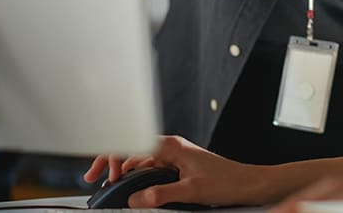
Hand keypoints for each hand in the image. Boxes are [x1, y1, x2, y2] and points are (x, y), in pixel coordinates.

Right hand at [83, 135, 267, 207]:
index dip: (111, 157)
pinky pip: (149, 169)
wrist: (250, 184)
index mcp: (172, 146)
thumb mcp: (192, 191)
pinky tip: (130, 188)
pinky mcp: (178, 167)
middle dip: (110, 162)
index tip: (102, 174)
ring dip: (122, 171)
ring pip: (139, 160)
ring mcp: (174, 157)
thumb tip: (135, 200)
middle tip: (92, 179)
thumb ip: (161, 194)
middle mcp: (171, 148)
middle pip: (131, 149)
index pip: (131, 143)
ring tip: (108, 186)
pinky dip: (135, 177)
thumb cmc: (228, 182)